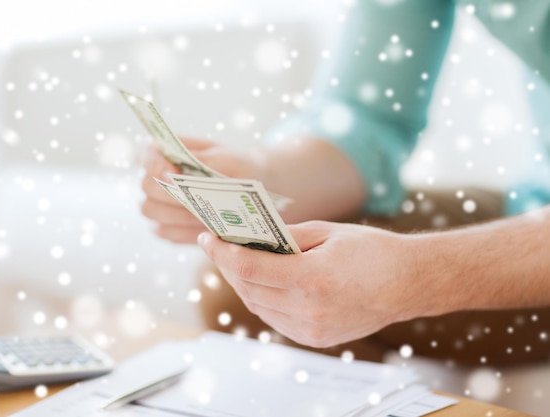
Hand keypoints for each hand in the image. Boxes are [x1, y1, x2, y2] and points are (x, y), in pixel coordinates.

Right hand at [139, 138, 263, 243]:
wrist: (254, 186)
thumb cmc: (239, 166)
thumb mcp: (229, 159)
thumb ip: (204, 162)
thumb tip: (176, 176)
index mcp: (170, 152)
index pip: (148, 154)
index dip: (155, 165)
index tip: (173, 175)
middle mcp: (159, 177)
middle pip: (147, 186)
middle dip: (170, 196)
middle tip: (196, 202)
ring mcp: (160, 202)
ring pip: (151, 211)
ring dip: (177, 216)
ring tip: (206, 217)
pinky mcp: (168, 225)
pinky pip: (166, 232)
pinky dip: (185, 232)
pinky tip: (205, 230)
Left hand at [197, 221, 431, 347]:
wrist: (407, 283)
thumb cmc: (371, 250)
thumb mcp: (326, 232)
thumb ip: (285, 237)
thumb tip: (250, 237)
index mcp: (313, 278)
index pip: (249, 268)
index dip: (222, 253)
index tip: (207, 239)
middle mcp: (310, 310)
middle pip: (248, 289)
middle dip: (228, 266)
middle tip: (219, 247)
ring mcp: (312, 329)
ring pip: (258, 307)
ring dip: (243, 284)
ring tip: (237, 262)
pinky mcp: (315, 339)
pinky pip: (274, 319)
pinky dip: (262, 300)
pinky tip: (262, 282)